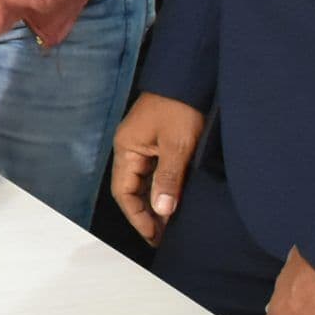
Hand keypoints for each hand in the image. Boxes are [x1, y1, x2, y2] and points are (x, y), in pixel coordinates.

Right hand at [109, 92, 205, 245]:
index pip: (123, 192)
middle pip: (132, 189)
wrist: (191, 77)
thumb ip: (168, 179)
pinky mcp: (159, 142)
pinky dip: (164, 189)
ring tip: (171, 225)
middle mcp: (131, 148)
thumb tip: (162, 211)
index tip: (154, 235)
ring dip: (156, 203)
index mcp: (126, 148)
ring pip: (145, 182)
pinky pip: (156, 172)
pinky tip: (176, 201)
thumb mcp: (177, 146)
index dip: (137, 216)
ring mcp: (145, 144)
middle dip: (146, 214)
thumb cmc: (180, 108)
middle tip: (164, 237)